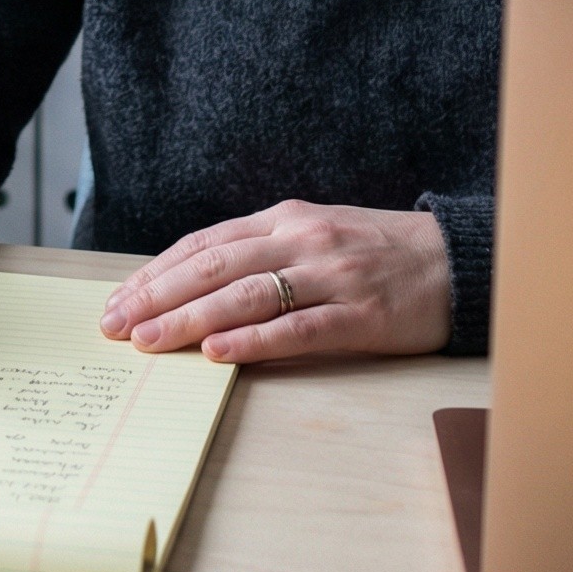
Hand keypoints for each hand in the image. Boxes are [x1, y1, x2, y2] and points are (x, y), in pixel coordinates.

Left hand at [99, 200, 451, 362]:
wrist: (457, 259)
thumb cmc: (377, 251)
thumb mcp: (315, 234)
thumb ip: (262, 252)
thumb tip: (195, 283)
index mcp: (285, 219)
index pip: (205, 244)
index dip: (157, 272)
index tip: (119, 299)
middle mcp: (302, 240)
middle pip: (213, 267)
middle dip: (157, 296)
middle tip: (115, 325)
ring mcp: (331, 276)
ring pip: (246, 295)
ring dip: (189, 318)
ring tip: (149, 341)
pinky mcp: (360, 315)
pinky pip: (297, 328)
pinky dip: (252, 340)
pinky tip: (216, 352)